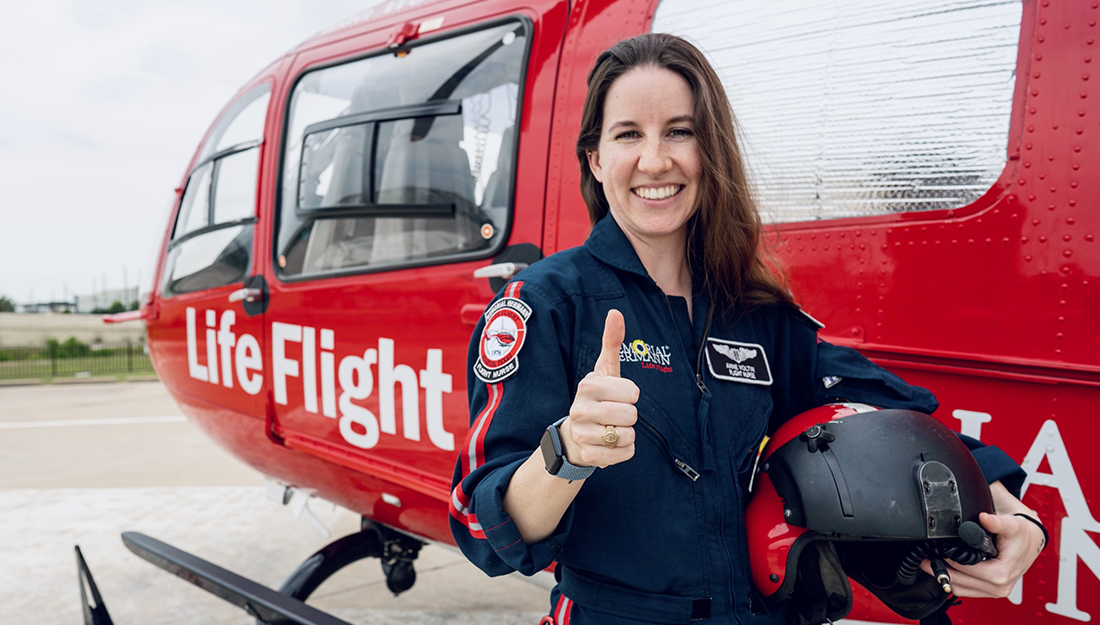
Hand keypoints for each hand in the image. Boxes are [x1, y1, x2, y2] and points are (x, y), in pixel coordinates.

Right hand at [560, 309, 638, 467]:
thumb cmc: (596, 397)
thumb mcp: (604, 370)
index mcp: (588, 386)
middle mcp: (580, 409)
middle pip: (631, 416)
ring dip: (627, 434)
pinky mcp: (589, 456)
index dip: (631, 395)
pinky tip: (611, 444)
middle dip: (630, 416)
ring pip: (628, 436)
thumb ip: (611, 342)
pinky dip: (625, 451)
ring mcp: (583, 434)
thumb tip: (615, 313)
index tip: (618, 395)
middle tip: (615, 414)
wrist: (574, 435)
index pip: (632, 392)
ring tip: (612, 429)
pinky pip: (625, 454)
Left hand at [920, 483, 1044, 597]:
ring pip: (960, 589)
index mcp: (1002, 574)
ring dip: (943, 577)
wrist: (1030, 541)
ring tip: (928, 562)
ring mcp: (994, 591)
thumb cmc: (1021, 535)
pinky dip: (952, 580)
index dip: (949, 560)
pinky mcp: (989, 590)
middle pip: (960, 582)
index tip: (934, 550)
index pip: (967, 570)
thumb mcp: (1011, 525)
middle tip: (924, 557)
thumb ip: (996, 522)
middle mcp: (999, 587)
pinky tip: (942, 568)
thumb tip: (984, 518)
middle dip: (940, 570)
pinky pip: (965, 590)